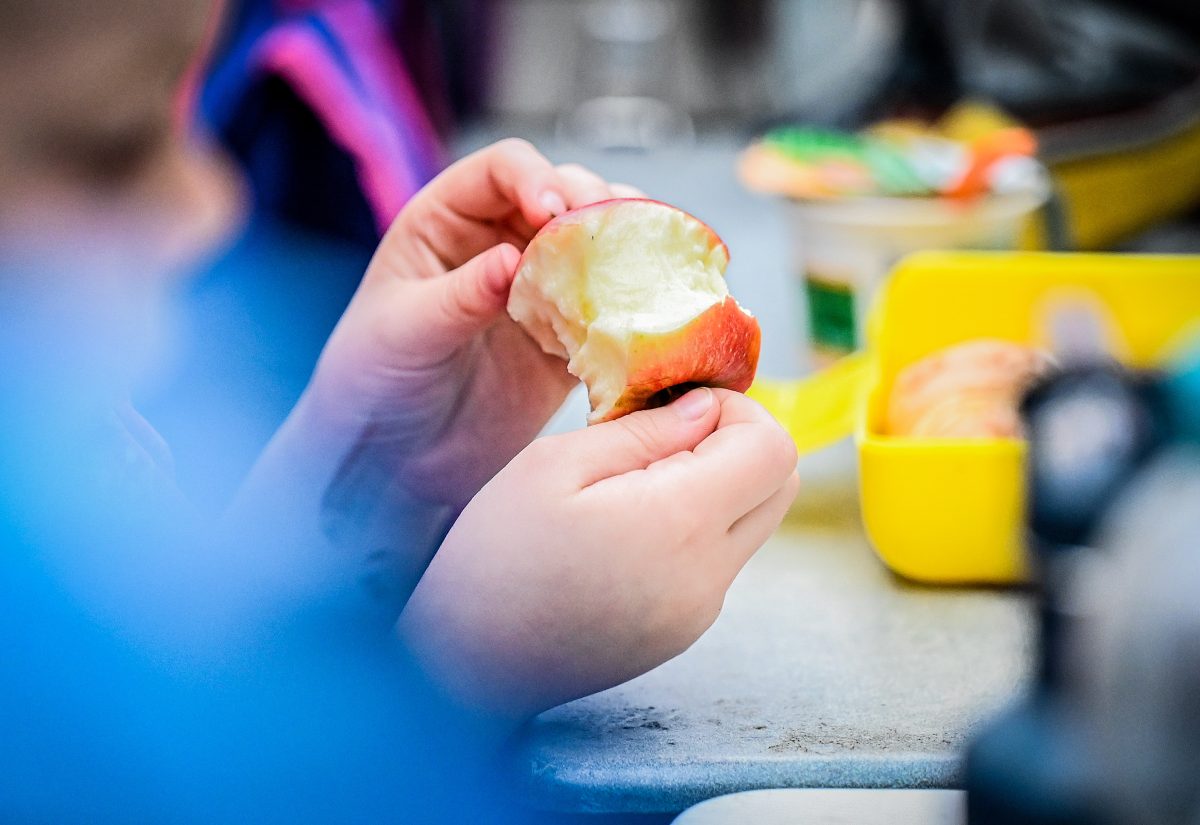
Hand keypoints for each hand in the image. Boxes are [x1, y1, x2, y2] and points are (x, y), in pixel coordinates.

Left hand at [306, 139, 641, 510]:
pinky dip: (634, 309)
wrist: (390, 463)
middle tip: (617, 235)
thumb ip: (459, 295)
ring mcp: (537, 290)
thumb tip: (512, 259)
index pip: (503, 170)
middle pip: (566, 195)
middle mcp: (499, 242)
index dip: (536, 177)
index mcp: (447, 220)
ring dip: (628, 246)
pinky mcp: (566, 342)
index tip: (554, 212)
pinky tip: (650, 317)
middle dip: (596, 206)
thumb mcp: (404, 333)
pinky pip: (609, 312)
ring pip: (598, 246)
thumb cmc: (372, 383)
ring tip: (651, 261)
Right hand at [396, 388, 798, 724]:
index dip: (737, 411)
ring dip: (719, 485)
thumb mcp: (554, 465)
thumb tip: (706, 409)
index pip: (773, 449)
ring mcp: (701, 612)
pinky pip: (721, 560)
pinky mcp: (684, 632)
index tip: (677, 408)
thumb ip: (644, 431)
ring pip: (755, 522)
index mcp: (680, 526)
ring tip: (638, 482)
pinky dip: (697, 528)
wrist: (461, 664)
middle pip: (782, 485)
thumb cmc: (493, 555)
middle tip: (665, 435)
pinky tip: (629, 527)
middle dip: (739, 443)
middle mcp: (708, 576)